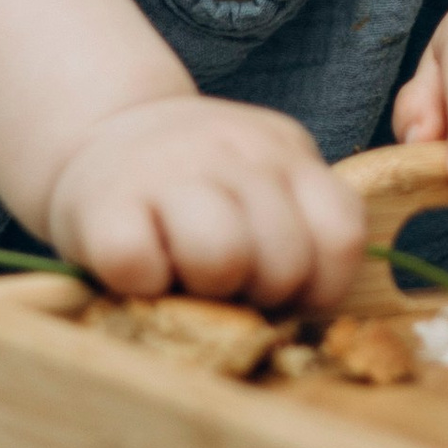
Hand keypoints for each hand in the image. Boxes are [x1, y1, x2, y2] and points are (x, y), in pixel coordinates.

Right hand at [43, 93, 364, 312]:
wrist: (105, 125)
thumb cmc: (196, 181)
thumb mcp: (262, 182)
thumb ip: (296, 230)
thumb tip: (303, 321)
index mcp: (287, 153)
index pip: (342, 234)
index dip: (321, 285)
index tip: (287, 289)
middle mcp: (237, 151)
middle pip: (285, 261)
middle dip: (262, 293)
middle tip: (228, 281)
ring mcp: (170, 169)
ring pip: (221, 258)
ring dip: (205, 288)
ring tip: (185, 274)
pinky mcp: (105, 202)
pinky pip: (138, 266)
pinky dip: (140, 285)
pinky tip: (140, 267)